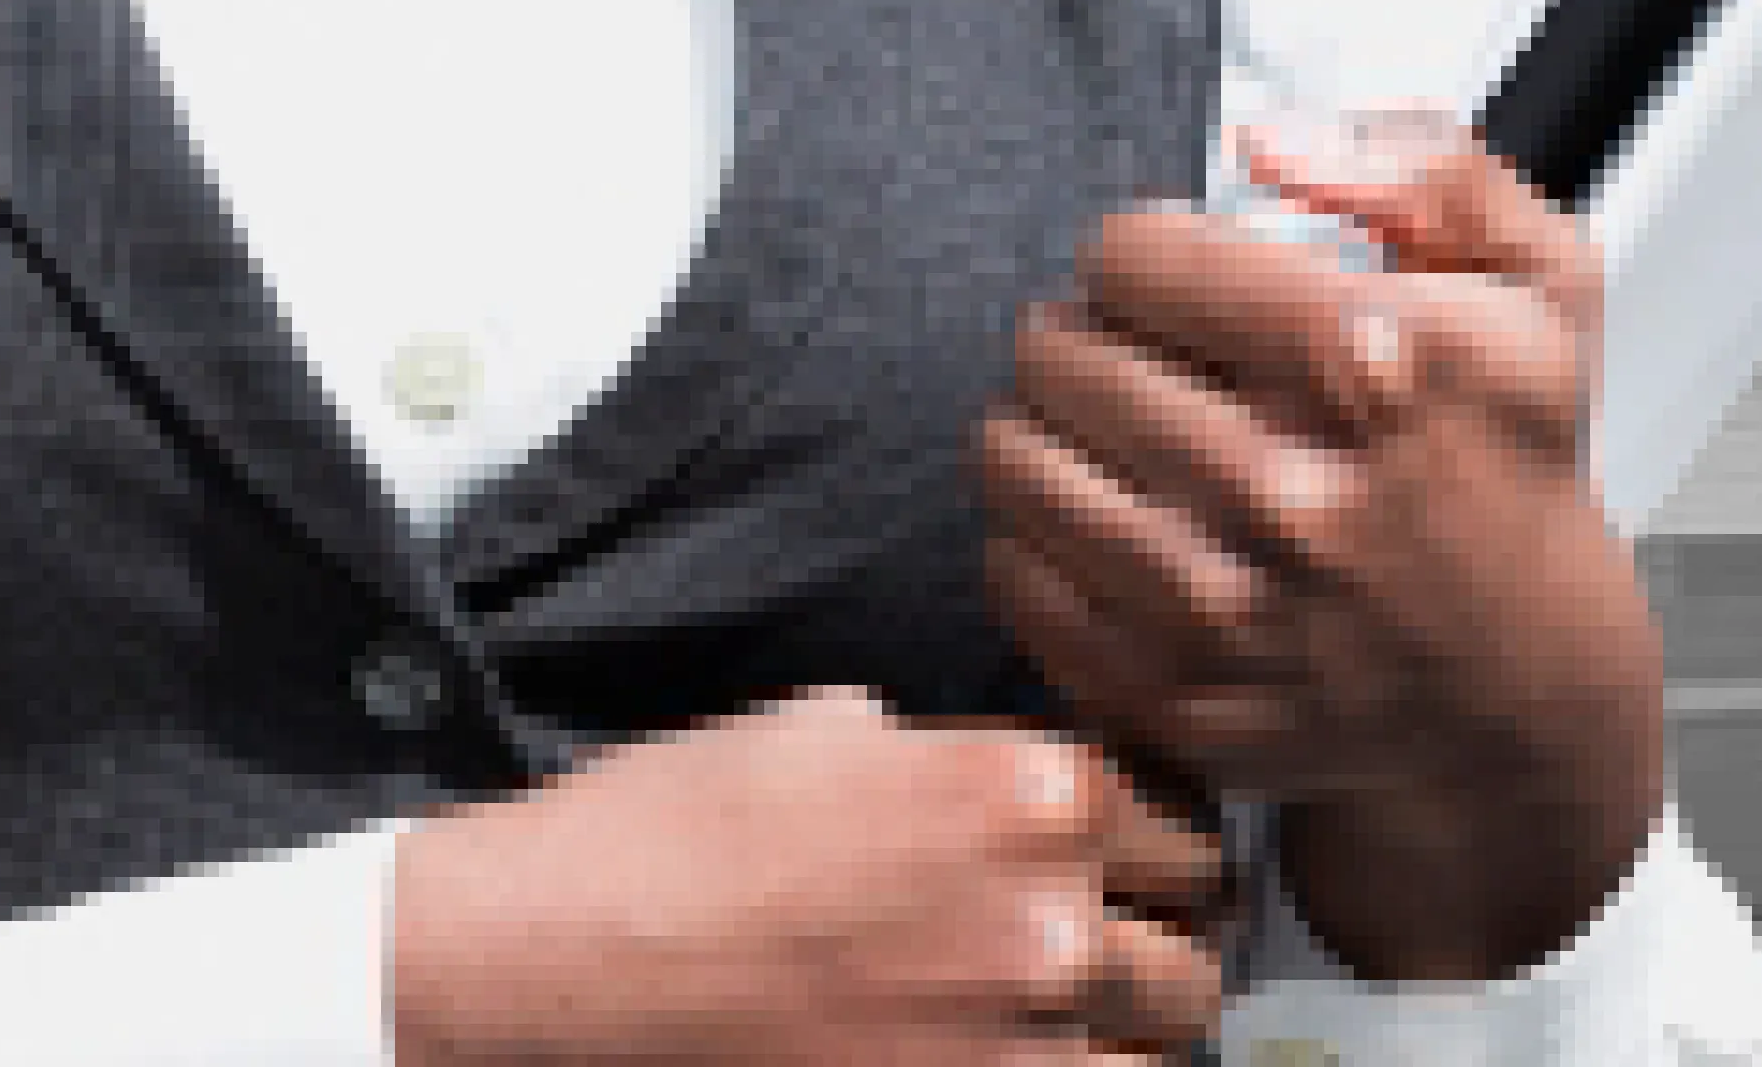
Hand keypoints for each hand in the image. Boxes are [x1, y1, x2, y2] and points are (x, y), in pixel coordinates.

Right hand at [389, 685, 1237, 1061]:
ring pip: (1167, 1045)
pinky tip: (1000, 1053)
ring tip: (1049, 1010)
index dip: (1155, 830)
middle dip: (1152, 932)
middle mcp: (1047, 920)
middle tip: (1090, 934)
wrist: (564, 961)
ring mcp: (1015, 1045)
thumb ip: (960, 757)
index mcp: (1027, 790)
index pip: (1187, 814)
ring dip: (1126, 1028)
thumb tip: (1021, 783)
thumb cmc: (674, 835)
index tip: (1131, 847)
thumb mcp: (831, 728)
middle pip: (1197, 940)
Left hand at [973, 119, 1667, 987]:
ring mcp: (1224, 603)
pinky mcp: (1171, 692)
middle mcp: (1292, 488)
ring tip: (1103, 422)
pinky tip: (1106, 516)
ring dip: (1043, 422)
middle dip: (1082, 329)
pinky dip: (1037, 533)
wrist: (1525, 690)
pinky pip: (1014, 571)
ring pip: (1013, 454)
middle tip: (1130, 350)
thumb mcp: (1538, 283)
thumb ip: (1427, 167)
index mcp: (1376, 363)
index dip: (1146, 252)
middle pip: (1059, 347)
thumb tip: (1267, 145)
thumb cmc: (1510, 471)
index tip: (1174, 280)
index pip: (1135, 255)